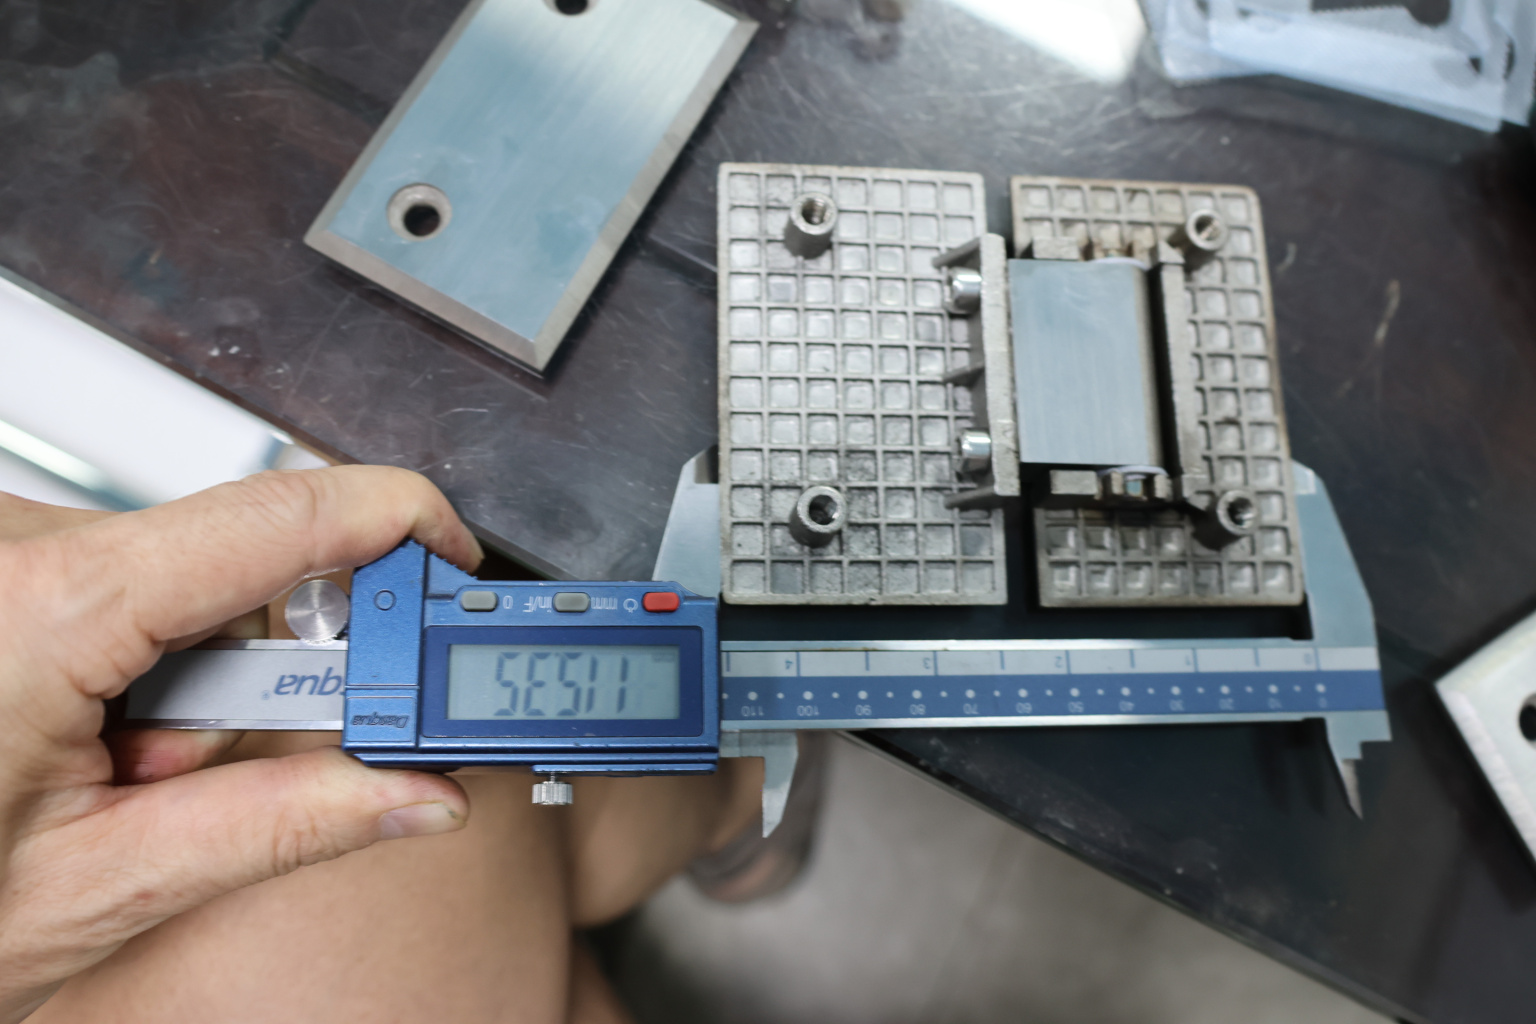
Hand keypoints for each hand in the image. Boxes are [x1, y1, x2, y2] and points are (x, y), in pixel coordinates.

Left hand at [0, 467, 482, 1020]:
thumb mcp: (96, 887)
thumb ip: (282, 824)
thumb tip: (413, 793)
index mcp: (39, 611)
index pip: (280, 517)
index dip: (396, 529)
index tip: (455, 565)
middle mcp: (11, 548)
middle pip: (230, 564)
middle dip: (247, 676)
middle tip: (181, 770)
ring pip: (174, 579)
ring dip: (174, 681)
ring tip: (94, 772)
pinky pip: (113, 581)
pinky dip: (123, 661)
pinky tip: (63, 734)